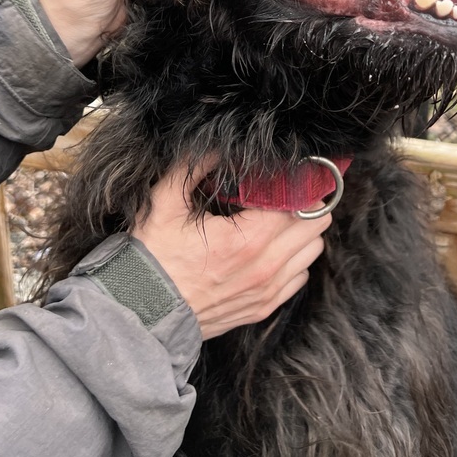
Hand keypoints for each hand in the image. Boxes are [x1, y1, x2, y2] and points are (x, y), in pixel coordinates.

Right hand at [131, 163, 331, 339]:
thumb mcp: (166, 203)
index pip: (299, 205)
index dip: (297, 185)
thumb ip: (194, 166)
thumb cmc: (153, 256)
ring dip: (303, 232)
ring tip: (279, 218)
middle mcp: (264, 268)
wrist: (141, 313)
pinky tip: (272, 247)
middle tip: (286, 192)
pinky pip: (300, 277)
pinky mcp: (263, 307)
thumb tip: (217, 143)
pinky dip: (295, 259)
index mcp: (245, 240)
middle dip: (305, 204)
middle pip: (315, 226)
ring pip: (312, 251)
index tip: (290, 174)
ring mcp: (266, 291)